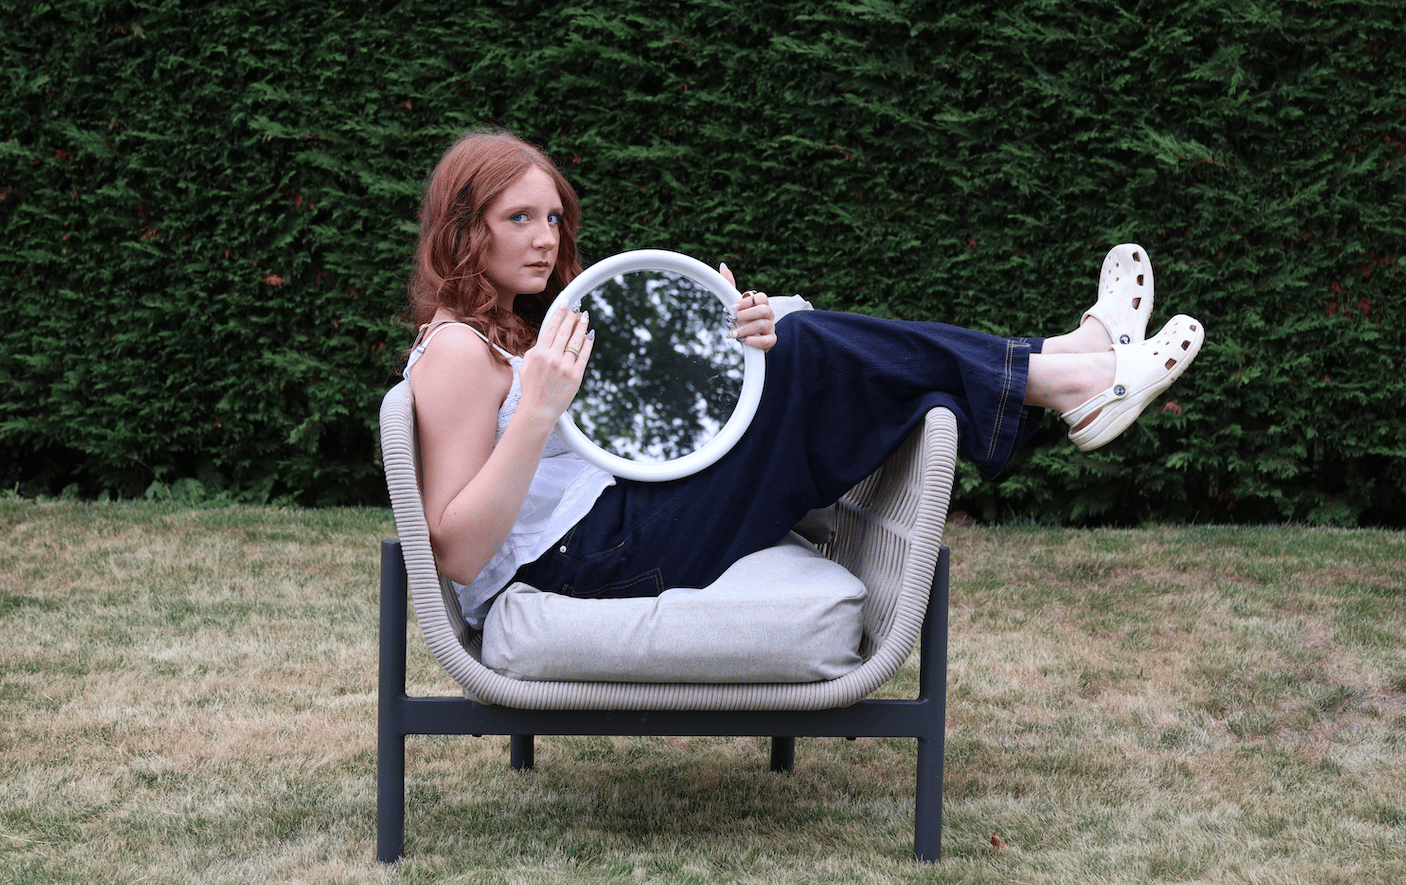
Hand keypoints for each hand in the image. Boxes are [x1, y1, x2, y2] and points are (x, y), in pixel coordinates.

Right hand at [518, 303, 594, 420]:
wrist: (539, 410)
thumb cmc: (531, 388)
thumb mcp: (525, 365)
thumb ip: (535, 349)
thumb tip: (546, 336)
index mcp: (538, 353)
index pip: (551, 327)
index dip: (559, 313)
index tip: (565, 303)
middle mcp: (552, 358)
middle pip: (565, 331)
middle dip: (573, 316)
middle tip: (578, 306)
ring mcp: (565, 366)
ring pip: (576, 341)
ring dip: (582, 326)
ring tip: (585, 317)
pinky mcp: (576, 376)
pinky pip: (584, 355)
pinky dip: (588, 343)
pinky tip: (590, 335)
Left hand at [719, 262, 777, 351]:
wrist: (750, 339)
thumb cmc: (743, 319)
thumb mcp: (736, 303)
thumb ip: (731, 286)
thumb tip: (723, 267)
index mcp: (762, 304)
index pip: (761, 297)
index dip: (747, 302)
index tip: (733, 306)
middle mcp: (769, 314)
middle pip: (764, 310)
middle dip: (746, 314)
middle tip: (732, 319)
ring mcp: (771, 328)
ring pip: (763, 325)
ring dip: (746, 329)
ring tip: (732, 334)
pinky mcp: (770, 341)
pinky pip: (767, 340)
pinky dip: (755, 341)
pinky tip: (744, 341)